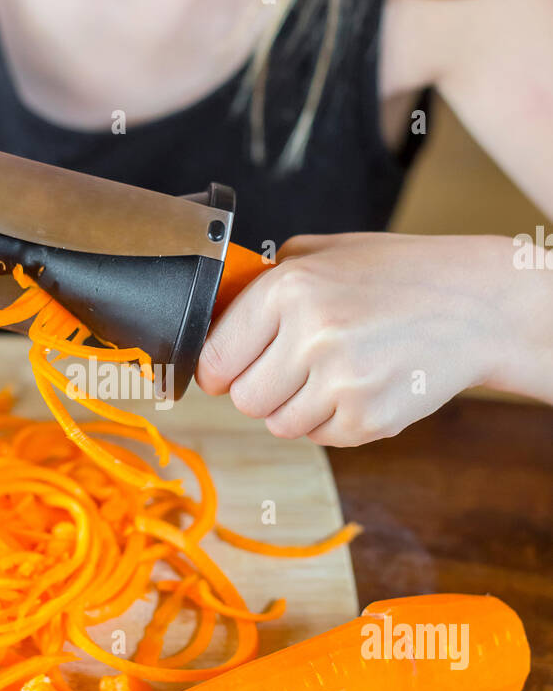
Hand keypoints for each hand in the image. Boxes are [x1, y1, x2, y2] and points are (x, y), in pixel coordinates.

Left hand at [196, 232, 504, 445]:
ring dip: (295, 407)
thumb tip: (212, 314)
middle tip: (289, 369)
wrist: (478, 305)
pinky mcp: (369, 419)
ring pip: (278, 424)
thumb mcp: (325, 253)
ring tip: (332, 373)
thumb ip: (264, 280)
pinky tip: (359, 385)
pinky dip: (331, 420)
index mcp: (290, 288)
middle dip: (259, 389)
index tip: (226, 372)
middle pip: (244, 399)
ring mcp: (342, 381)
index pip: (215, 357)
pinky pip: (319, 437)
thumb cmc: (398, 276)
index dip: (218, 369)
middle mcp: (313, 334)